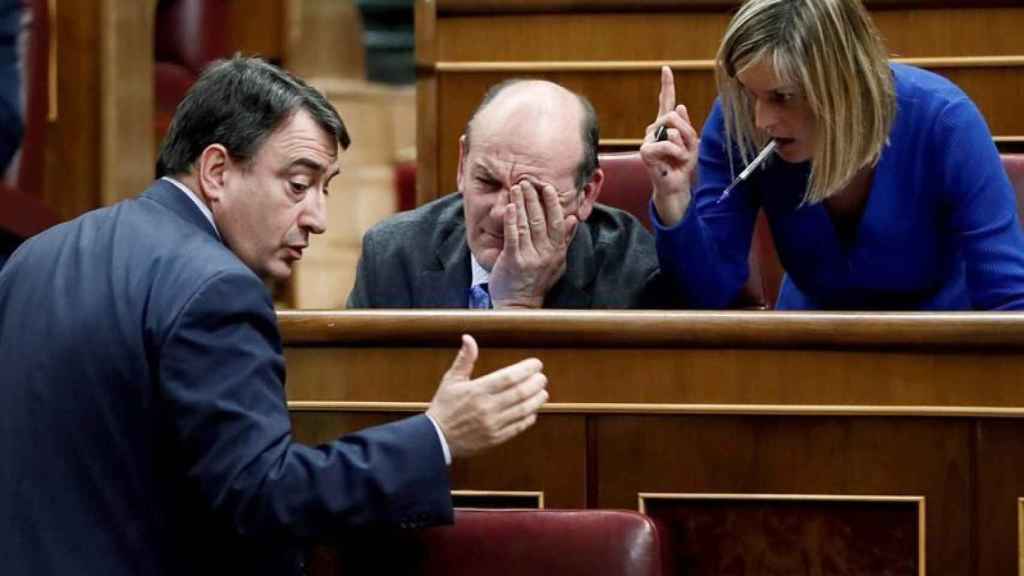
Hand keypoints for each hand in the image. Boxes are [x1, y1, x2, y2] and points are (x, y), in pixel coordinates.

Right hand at [426, 335, 547, 457]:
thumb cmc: (444, 407)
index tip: (536, 364)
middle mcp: (487, 407)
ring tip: (543, 392)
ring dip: (536, 400)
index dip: (526, 369)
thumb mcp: (451, 380)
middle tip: (542, 377)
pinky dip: (528, 419)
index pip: (508, 377)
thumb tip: (468, 338)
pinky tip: (533, 412)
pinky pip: (518, 427)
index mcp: (477, 390)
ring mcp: (492, 424)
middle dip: (536, 383)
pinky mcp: (495, 439)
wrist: (436, 439)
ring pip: (523, 410)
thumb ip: (464, 359)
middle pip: (520, 393)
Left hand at [488, 180, 577, 308]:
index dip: (553, 203)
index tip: (547, 187)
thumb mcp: (557, 262)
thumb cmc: (537, 282)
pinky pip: (513, 235)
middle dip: (534, 198)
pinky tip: (510, 206)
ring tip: (516, 187)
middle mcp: (546, 253)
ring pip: (527, 224)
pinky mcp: (513, 260)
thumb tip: (574, 218)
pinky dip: (511, 219)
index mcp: (557, 252)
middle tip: (527, 181)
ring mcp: (529, 257)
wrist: (520, 306)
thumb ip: (565, 240)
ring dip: (522, 203)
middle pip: (541, 219)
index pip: (558, 222)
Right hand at [640, 65, 699, 226]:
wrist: (676, 185)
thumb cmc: (682, 165)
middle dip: (686, 132)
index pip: (666, 101)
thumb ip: (686, 125)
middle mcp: (654, 129)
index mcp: (665, 125)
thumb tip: (680, 106)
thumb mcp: (692, 143)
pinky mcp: (645, 150)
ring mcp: (648, 139)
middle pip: (674, 115)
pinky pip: (667, 143)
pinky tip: (672, 162)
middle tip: (685, 150)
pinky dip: (676, 153)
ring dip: (682, 145)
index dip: (667, 85)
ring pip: (672, 129)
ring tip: (678, 158)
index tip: (666, 69)